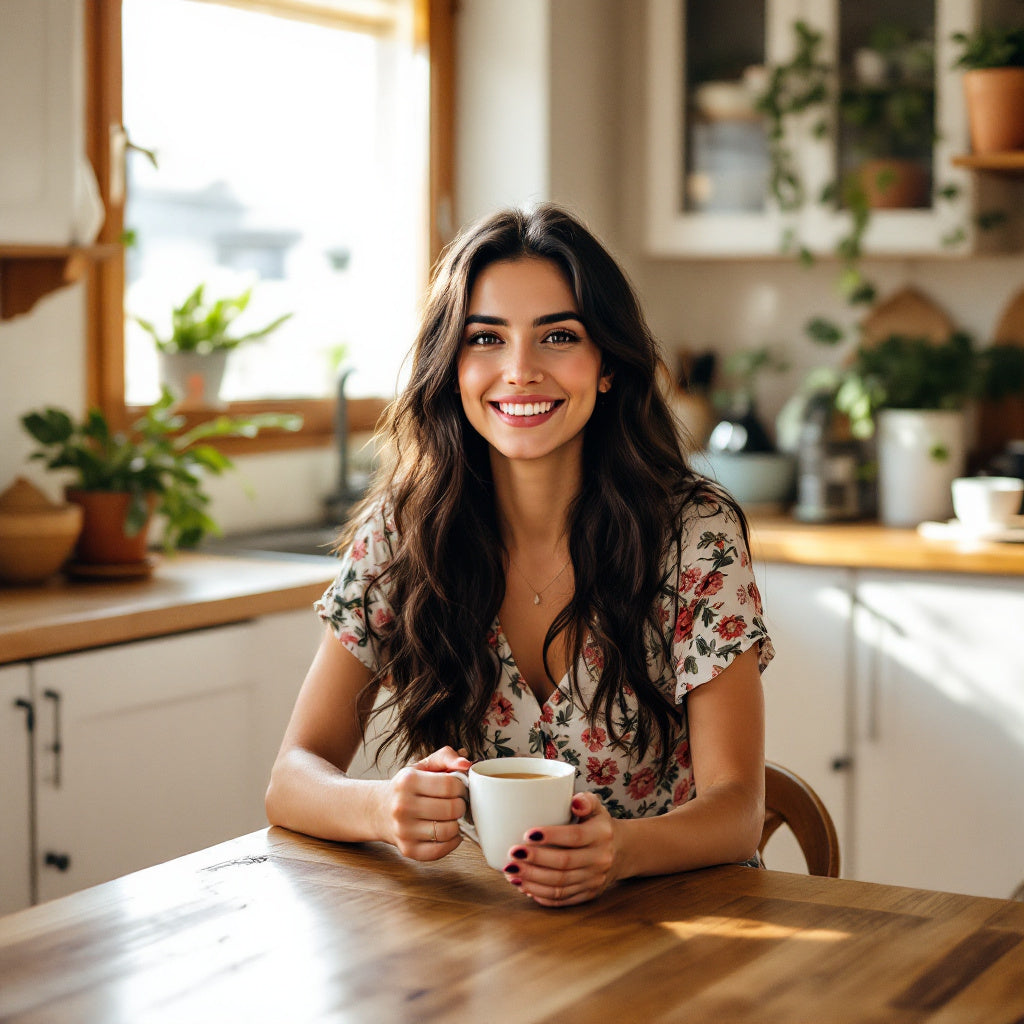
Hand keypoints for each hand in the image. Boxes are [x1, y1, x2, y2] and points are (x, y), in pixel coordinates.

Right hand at [381, 747, 470, 861]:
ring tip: (452, 817)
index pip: (450, 785)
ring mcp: (404, 830)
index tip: (459, 788)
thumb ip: (446, 757)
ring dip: (457, 824)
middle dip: (461, 805)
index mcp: (407, 781)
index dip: (462, 787)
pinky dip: (451, 842)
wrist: (380, 810)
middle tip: (458, 803)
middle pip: (451, 809)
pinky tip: (448, 833)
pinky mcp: (408, 849)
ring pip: (448, 831)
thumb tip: (466, 764)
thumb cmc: (407, 787)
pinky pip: (440, 850)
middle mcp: (402, 806)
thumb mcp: (423, 765)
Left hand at [502, 792, 618, 905]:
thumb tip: (574, 801)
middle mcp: (600, 859)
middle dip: (535, 861)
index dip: (551, 836)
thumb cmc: (599, 825)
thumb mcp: (597, 807)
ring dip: (533, 881)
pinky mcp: (588, 894)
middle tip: (512, 855)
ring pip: (561, 885)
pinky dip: (542, 895)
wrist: (622, 851)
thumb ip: (585, 800)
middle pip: (564, 863)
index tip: (527, 834)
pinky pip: (563, 899)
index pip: (575, 836)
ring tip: (511, 873)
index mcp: (601, 834)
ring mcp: (594, 879)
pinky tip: (524, 887)